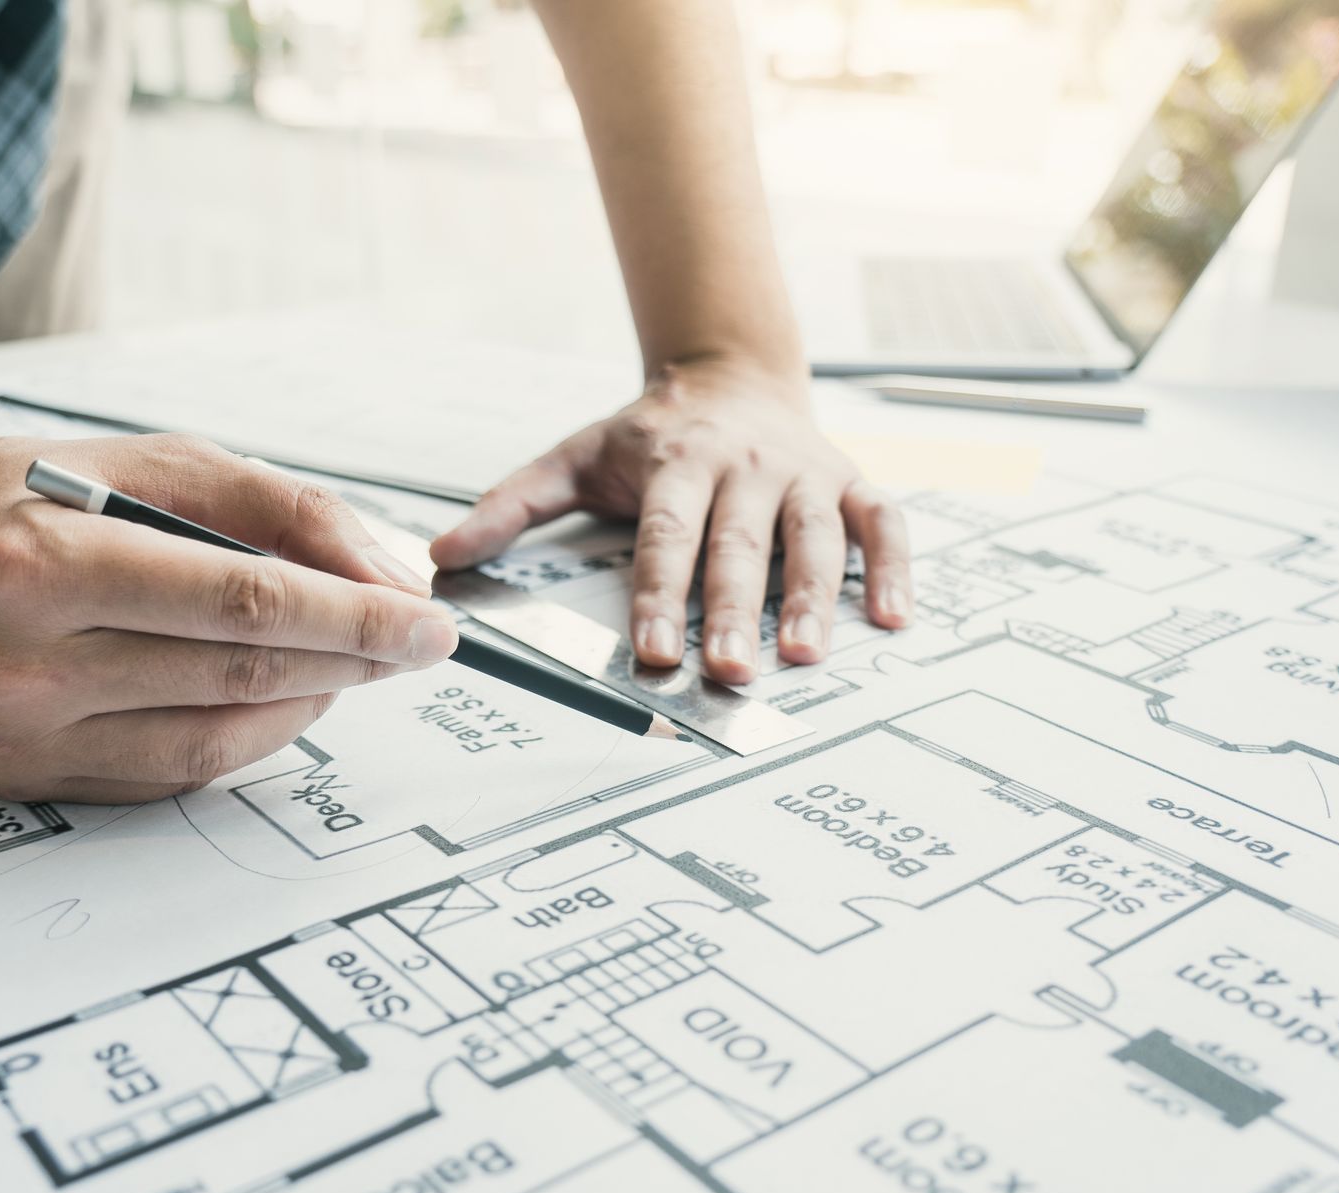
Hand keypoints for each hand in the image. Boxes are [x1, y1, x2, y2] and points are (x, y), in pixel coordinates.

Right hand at [0, 433, 459, 802]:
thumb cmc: (55, 494)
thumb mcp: (170, 464)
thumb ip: (288, 513)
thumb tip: (391, 585)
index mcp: (39, 562)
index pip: (238, 603)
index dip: (351, 618)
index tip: (428, 624)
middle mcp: (15, 660)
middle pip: (235, 675)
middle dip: (348, 657)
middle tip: (411, 640)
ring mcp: (18, 733)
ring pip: (217, 739)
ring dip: (307, 700)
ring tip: (345, 659)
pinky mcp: (25, 777)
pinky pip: (178, 771)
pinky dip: (248, 732)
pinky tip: (271, 690)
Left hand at [431, 356, 910, 683]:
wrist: (729, 373)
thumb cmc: (649, 434)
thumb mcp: (575, 457)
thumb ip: (511, 506)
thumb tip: (443, 558)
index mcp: (678, 462)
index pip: (667, 537)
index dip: (659, 597)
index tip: (651, 654)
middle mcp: (746, 464)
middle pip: (740, 545)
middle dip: (734, 611)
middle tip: (728, 673)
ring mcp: (806, 472)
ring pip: (818, 537)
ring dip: (816, 598)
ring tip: (806, 656)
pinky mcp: (852, 480)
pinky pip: (884, 523)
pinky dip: (895, 569)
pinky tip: (894, 621)